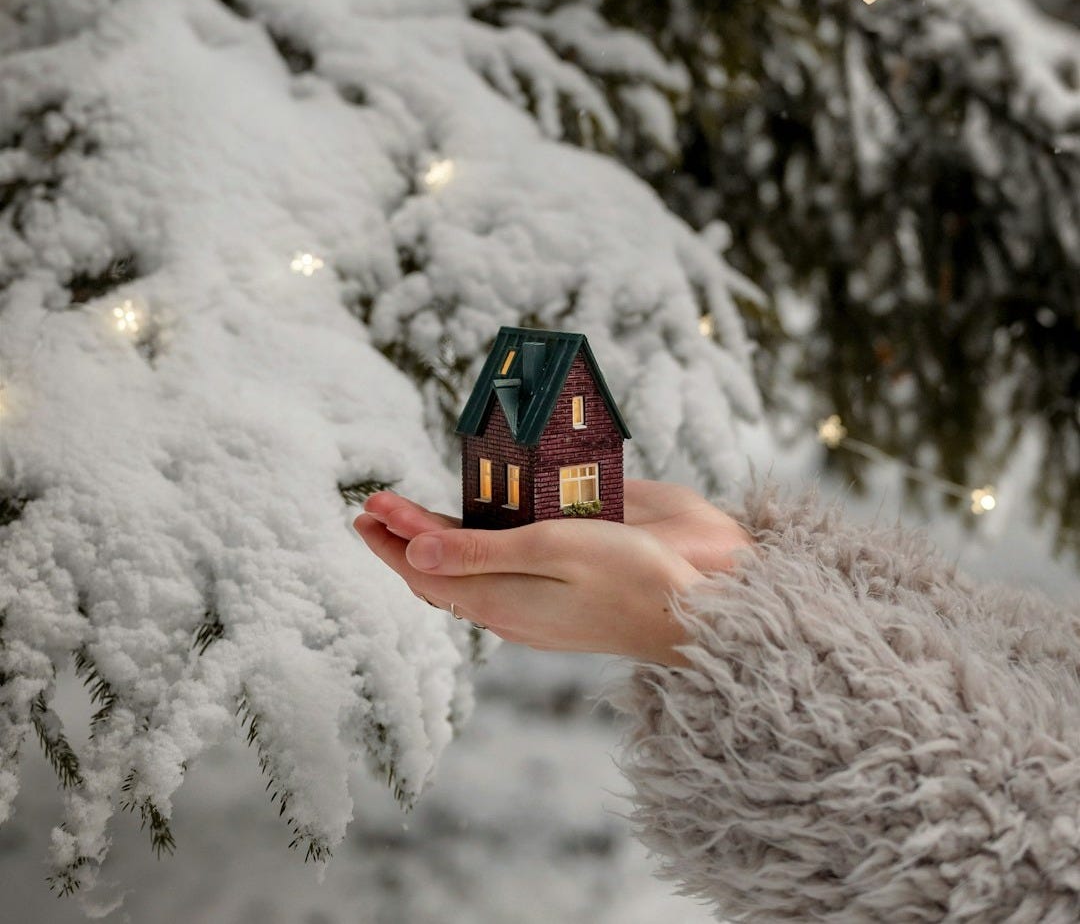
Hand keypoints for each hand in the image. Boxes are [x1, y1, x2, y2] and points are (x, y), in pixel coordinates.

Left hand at [353, 481, 753, 665]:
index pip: (426, 569)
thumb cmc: (631, 574)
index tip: (363, 508)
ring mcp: (531, 614)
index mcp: (500, 600)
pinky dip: (472, 555)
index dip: (392, 538)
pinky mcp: (554, 608)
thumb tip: (414, 550)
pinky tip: (476, 537)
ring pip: (466, 580)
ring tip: (410, 518)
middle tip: (373, 508)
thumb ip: (482, 550)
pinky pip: (495, 582)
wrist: (691, 617)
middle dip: (404, 540)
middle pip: (440, 575)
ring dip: (435, 546)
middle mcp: (508, 613)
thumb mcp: (553, 549)